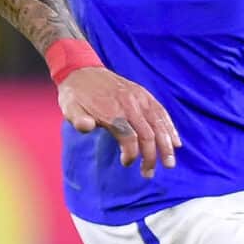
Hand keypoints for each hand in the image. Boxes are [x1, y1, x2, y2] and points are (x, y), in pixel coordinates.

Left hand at [58, 66, 179, 177]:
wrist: (82, 70)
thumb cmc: (76, 95)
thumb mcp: (69, 107)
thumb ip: (77, 118)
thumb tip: (86, 127)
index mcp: (112, 110)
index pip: (129, 136)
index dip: (131, 154)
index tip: (127, 163)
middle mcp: (129, 104)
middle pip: (148, 134)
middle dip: (151, 156)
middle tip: (149, 173)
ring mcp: (139, 98)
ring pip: (159, 124)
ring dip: (166, 145)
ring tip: (169, 163)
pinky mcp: (144, 94)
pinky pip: (161, 112)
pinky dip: (170, 128)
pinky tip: (175, 142)